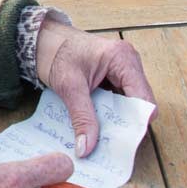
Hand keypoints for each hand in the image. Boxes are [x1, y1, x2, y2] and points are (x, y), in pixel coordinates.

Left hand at [36, 19, 155, 157]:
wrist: (43, 39)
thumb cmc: (55, 53)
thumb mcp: (69, 87)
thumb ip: (82, 118)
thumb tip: (87, 148)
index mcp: (122, 58)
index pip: (143, 98)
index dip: (136, 122)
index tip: (124, 142)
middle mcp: (129, 62)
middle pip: (139, 102)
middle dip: (127, 123)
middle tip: (112, 144)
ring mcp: (123, 68)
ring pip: (130, 102)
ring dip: (118, 118)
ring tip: (104, 136)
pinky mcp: (115, 75)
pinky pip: (119, 98)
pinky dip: (111, 111)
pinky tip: (99, 124)